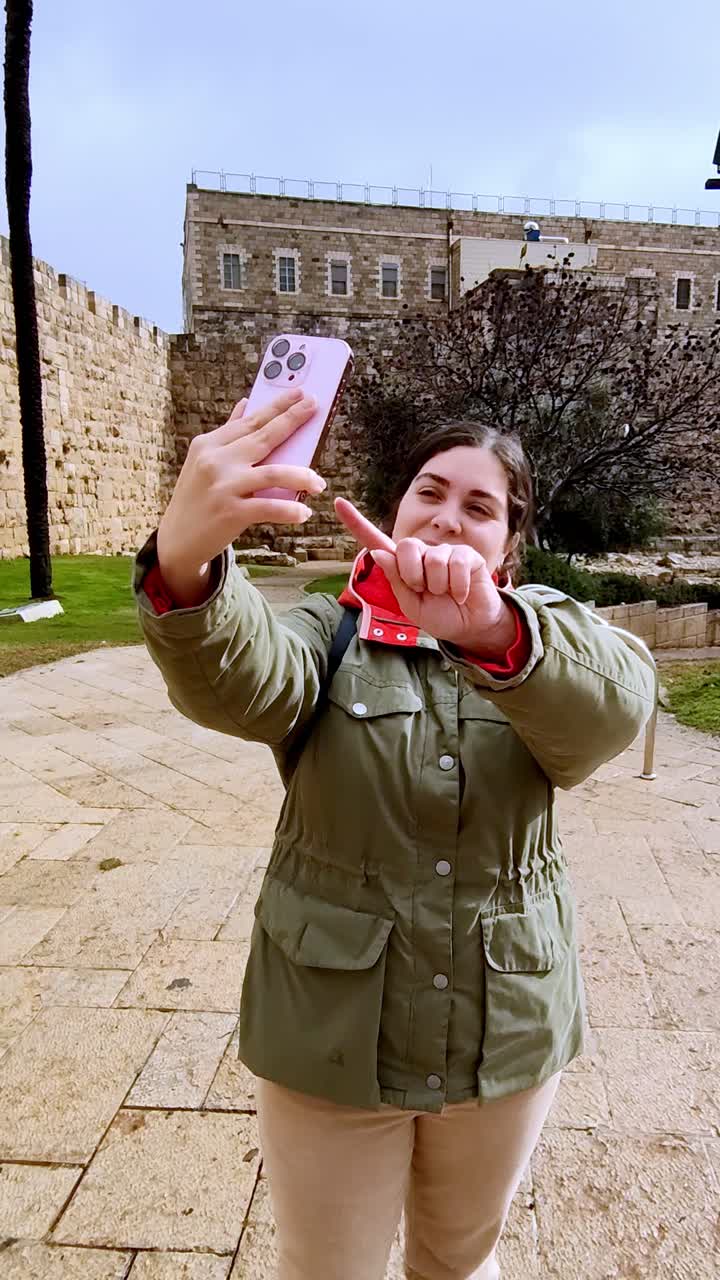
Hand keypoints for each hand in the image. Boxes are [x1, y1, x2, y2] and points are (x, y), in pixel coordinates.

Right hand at [157, 390, 324, 603]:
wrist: (177, 540)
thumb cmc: (196, 499)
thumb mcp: (203, 461)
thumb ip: (228, 433)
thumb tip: (244, 403)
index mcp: (209, 444)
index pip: (250, 421)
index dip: (278, 406)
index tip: (300, 393)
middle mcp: (215, 461)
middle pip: (263, 436)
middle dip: (292, 419)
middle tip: (315, 407)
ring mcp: (223, 486)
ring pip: (274, 472)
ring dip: (302, 476)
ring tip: (319, 483)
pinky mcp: (231, 512)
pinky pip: (270, 507)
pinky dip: (290, 510)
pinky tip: (303, 513)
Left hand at [335, 497, 516, 656]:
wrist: (468, 627)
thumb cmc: (438, 615)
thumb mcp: (411, 605)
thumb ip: (395, 580)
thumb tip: (378, 552)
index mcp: (401, 565)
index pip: (376, 541)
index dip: (357, 523)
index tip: (338, 503)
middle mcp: (421, 553)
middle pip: (406, 547)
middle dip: (414, 576)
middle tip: (425, 590)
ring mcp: (445, 551)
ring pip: (433, 561)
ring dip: (439, 586)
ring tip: (446, 593)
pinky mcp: (467, 555)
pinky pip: (456, 564)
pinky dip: (458, 586)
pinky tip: (461, 593)